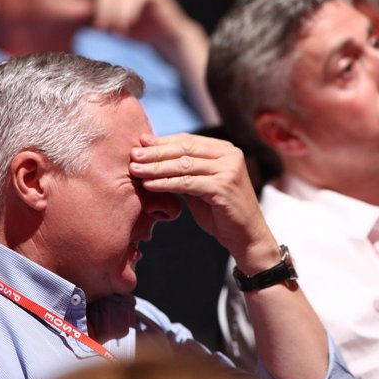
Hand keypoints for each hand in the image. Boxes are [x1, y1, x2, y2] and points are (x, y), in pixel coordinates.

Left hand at [80, 0, 195, 49]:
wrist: (168, 39)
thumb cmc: (139, 33)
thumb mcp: (113, 25)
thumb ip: (97, 17)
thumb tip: (71, 17)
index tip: (71, 0)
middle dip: (101, 9)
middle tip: (101, 29)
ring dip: (114, 14)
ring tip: (115, 33)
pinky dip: (128, 13)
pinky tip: (126, 28)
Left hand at [129, 133, 278, 271]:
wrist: (246, 238)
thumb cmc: (220, 213)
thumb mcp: (200, 187)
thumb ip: (183, 172)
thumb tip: (151, 157)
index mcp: (225, 150)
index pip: (188, 140)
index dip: (163, 141)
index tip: (140, 143)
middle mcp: (230, 155)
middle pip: (185, 149)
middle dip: (156, 152)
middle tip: (133, 155)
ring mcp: (229, 170)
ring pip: (184, 165)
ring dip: (156, 167)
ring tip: (136, 170)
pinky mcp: (223, 187)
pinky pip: (187, 183)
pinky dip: (166, 183)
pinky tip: (149, 185)